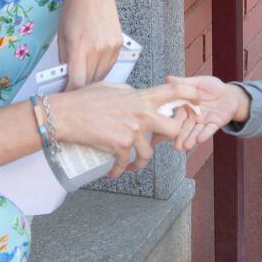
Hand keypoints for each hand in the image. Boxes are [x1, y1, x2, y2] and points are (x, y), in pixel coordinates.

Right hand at [48, 82, 199, 178]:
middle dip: (172, 137)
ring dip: (141, 163)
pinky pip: (127, 163)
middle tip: (162, 142)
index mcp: (140, 97)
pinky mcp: (120, 146)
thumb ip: (130, 94)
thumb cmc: (83, 100)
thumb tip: (137, 98)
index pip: (174, 91)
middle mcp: (141, 113)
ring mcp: (132, 131)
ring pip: (150, 153)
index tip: (196, 103)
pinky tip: (114, 173)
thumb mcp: (112, 88)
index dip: (191, 96)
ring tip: (133, 165)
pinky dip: (120, 171)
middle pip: (173, 128)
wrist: (65, 115)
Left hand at [58, 0, 122, 89]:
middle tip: (72, 87)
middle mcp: (98, 48)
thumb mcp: (62, 36)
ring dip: (92, 80)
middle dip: (80, 87)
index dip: (71, 91)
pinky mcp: (118, 45)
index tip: (66, 93)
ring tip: (83, 77)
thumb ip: (65, 59)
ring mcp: (110, 47)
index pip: (77, 81)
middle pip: (90, 81)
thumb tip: (66, 77)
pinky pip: (109, 66)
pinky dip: (101, 70)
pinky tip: (93, 66)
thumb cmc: (73, 11)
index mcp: (80, 46)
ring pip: (102, 76)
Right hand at [165, 76, 250, 150]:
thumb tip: (167, 78)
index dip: (170, 123)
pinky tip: (199, 140)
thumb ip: (183, 83)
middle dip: (180, 137)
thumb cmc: (212, 88)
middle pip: (185, 128)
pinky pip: (210, 129)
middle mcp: (193, 117)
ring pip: (196, 131)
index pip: (177, 117)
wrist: (230, 94)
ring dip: (191, 139)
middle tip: (175, 146)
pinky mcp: (215, 123)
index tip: (162, 132)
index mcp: (186, 107)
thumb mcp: (198, 83)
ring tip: (186, 146)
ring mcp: (204, 121)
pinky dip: (205, 134)